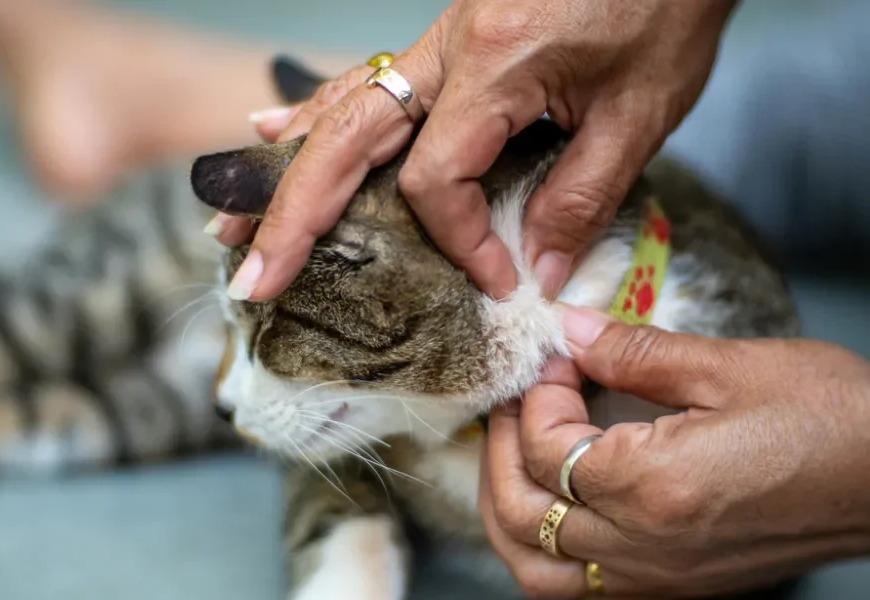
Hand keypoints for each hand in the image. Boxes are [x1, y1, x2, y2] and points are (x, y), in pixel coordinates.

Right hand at [219, 0, 737, 301]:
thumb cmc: (665, 4)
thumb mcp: (641, 111)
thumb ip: (581, 197)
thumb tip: (535, 273)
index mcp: (492, 66)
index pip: (436, 179)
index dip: (457, 240)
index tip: (498, 278)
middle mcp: (447, 51)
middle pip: (344, 143)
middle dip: (293, 216)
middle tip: (256, 276)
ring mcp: (438, 41)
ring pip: (339, 110)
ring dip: (285, 171)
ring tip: (235, 220)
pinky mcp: (447, 40)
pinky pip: (364, 82)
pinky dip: (314, 112)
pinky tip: (272, 131)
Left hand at [480, 307, 869, 597]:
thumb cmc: (830, 418)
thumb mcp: (729, 366)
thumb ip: (633, 351)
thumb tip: (570, 330)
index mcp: (653, 488)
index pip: (544, 448)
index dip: (536, 393)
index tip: (557, 357)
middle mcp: (644, 548)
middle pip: (520, 516)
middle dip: (496, 450)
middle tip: (513, 401)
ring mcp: (658, 579)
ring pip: (536, 573)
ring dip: (507, 512)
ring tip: (512, 455)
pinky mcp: (676, 588)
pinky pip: (578, 590)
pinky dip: (545, 551)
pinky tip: (555, 506)